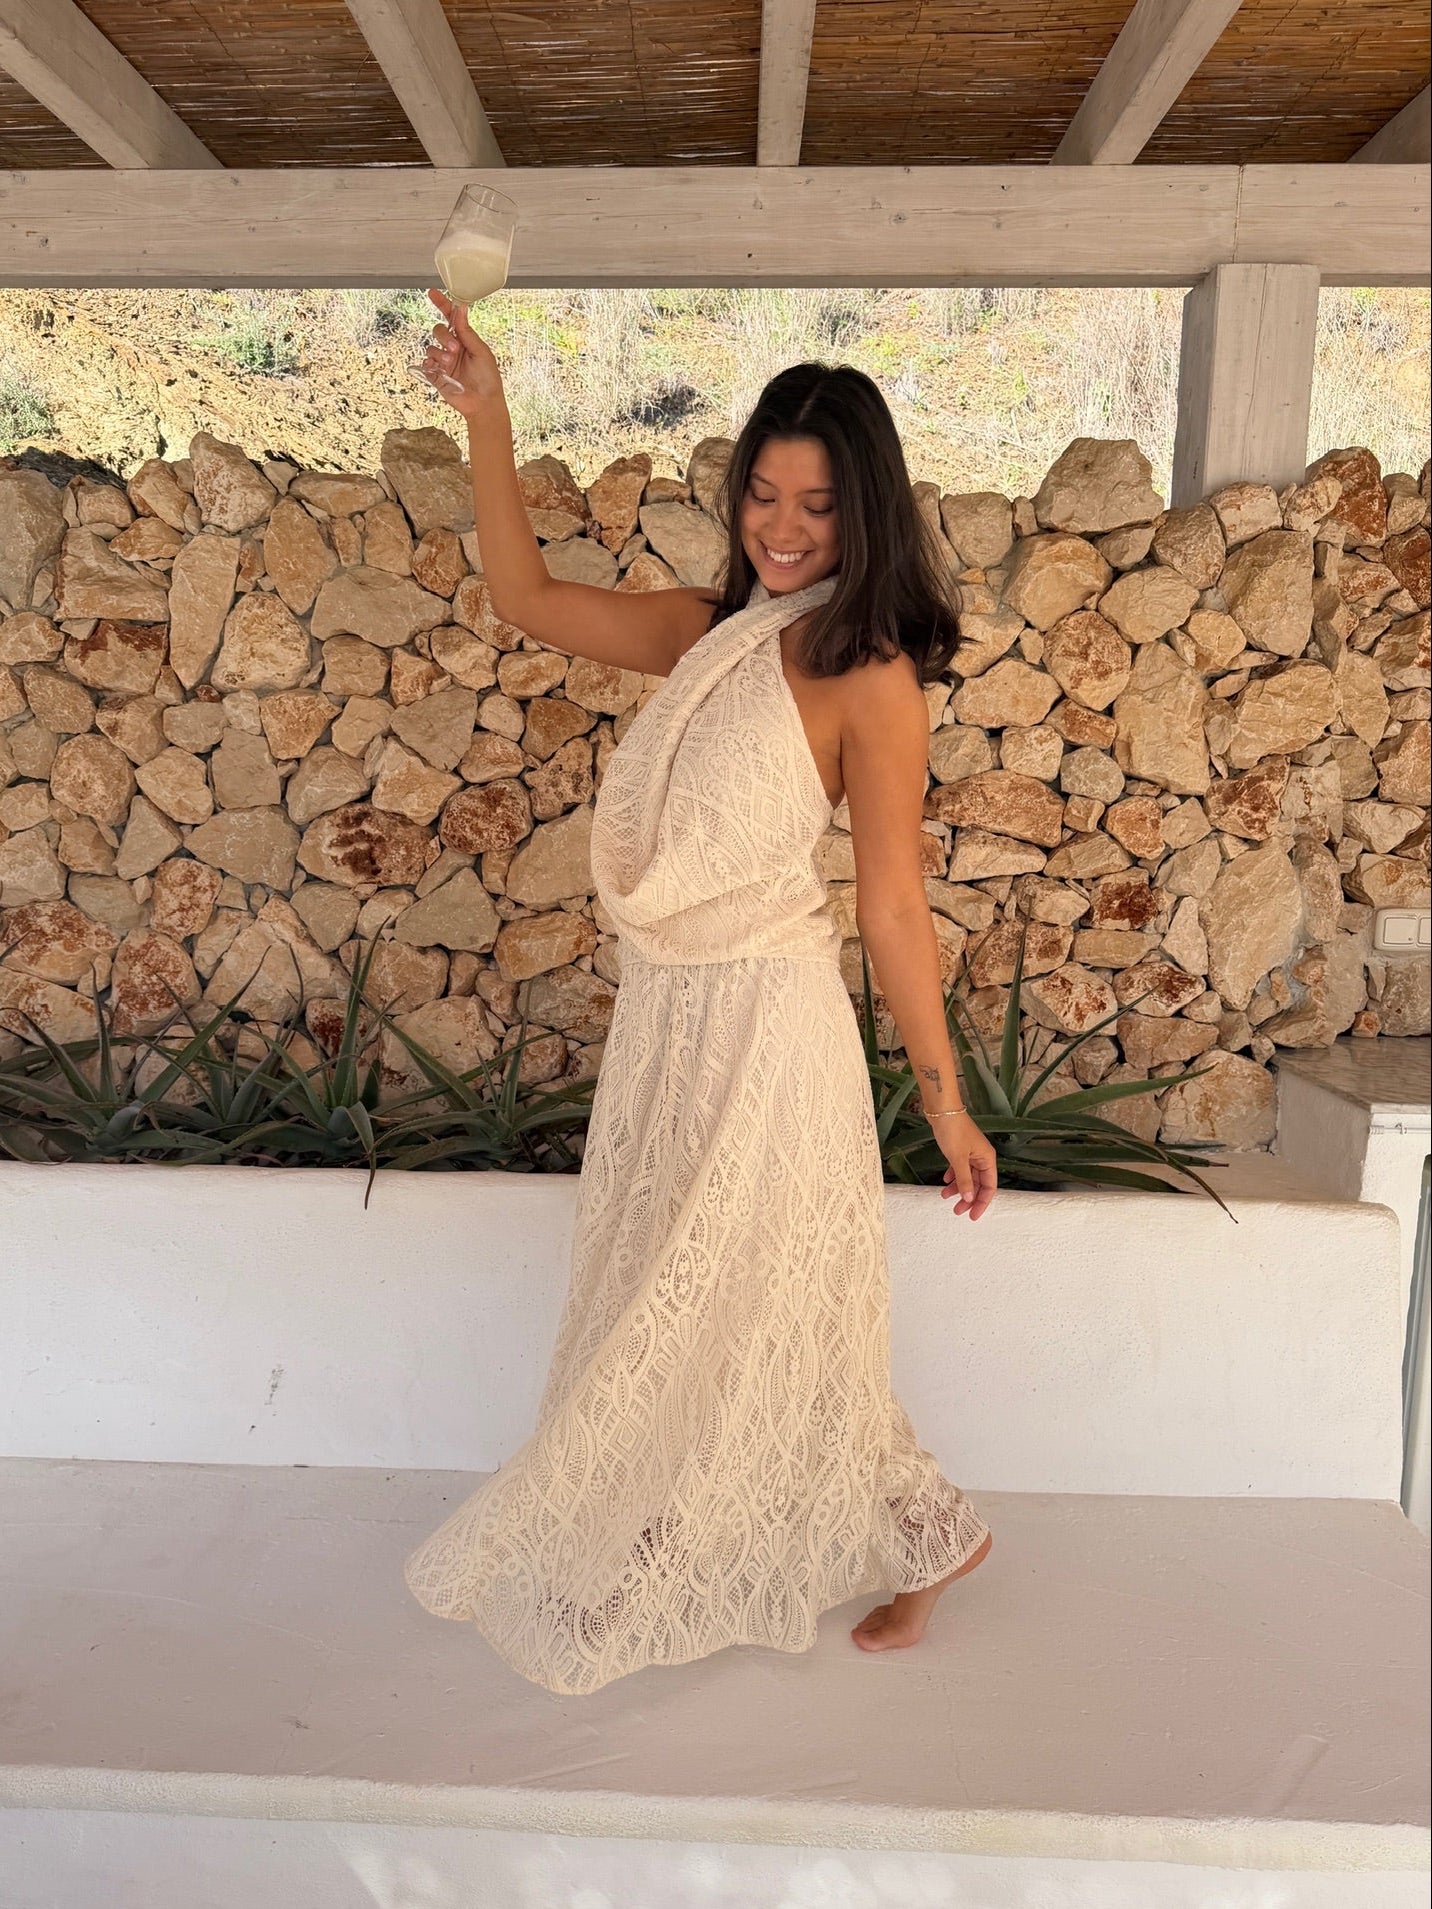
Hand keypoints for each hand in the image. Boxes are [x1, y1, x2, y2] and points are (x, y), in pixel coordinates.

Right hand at [418, 287, 502, 418]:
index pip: (451, 318)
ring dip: (439, 354)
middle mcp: (452, 348)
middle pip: (438, 330)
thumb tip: (461, 309)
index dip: (442, 304)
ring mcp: (443, 362)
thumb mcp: (481, 351)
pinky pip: (425, 365)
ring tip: (450, 365)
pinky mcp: (436, 376)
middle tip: (454, 349)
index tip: (433, 294)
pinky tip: (440, 371)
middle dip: (443, 337)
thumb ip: (467, 331)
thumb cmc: (488, 379)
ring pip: (430, 347)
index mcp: (465, 340)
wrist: (484, 404)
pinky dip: (430, 366)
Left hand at [930, 1110, 997, 1219]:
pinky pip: (959, 1167)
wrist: (941, 1109)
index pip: (989, 1187)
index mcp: (987, 1159)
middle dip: (968, 1198)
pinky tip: (945, 1181)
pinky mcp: (960, 1149)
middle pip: (978, 1184)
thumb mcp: (958, 1158)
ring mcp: (971, 1153)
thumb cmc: (953, 1131)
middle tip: (956, 1211)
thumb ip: (964, 1180)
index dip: (982, 1203)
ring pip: (967, 1176)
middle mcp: (981, 1157)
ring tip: (944, 1196)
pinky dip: (953, 1175)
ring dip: (957, 1188)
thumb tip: (969, 1199)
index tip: (972, 1216)